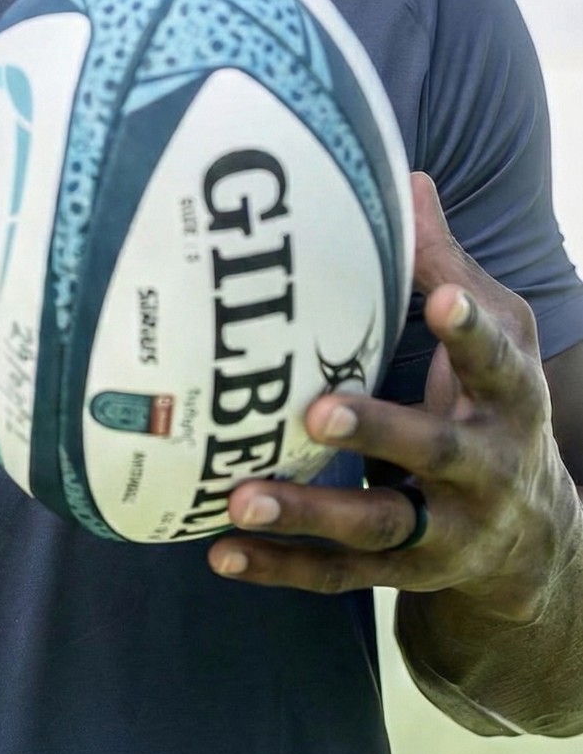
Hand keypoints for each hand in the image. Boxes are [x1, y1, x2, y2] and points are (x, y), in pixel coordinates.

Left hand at [208, 173, 576, 619]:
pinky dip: (280, 566)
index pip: (496, 362)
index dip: (470, 330)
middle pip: (435, 451)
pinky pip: (339, 575)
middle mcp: (485, 469)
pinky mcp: (402, 572)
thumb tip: (408, 178)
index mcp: (511, 399)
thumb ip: (449, 266)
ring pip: (378, 526)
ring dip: (307, 511)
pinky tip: (219, 550)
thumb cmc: (496, 404)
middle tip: (314, 407)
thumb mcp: (500, 336)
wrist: (534, 543)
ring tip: (240, 495)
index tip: (439, 297)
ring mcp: (446, 529)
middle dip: (379, 430)